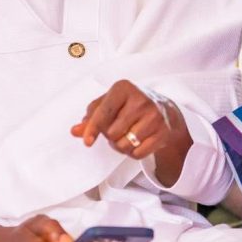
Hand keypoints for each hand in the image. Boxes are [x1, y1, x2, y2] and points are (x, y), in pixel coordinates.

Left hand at [71, 80, 191, 161]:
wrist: (165, 110)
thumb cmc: (130, 105)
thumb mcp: (109, 103)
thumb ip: (91, 116)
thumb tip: (75, 131)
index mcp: (123, 88)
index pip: (104, 112)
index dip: (93, 128)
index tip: (87, 141)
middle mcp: (141, 100)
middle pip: (112, 133)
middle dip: (110, 136)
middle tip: (117, 128)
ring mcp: (154, 116)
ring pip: (124, 145)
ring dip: (120, 146)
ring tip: (126, 135)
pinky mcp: (163, 132)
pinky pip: (138, 153)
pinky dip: (133, 152)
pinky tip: (137, 141)